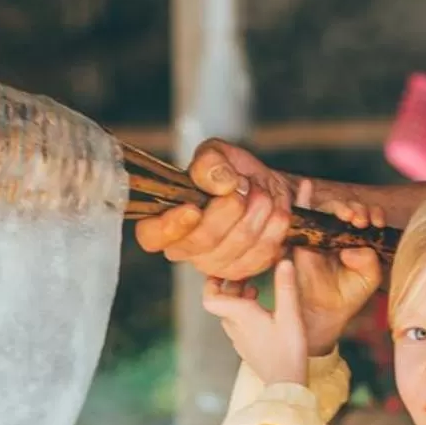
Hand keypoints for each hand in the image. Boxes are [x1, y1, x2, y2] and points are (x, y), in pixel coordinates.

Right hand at [135, 139, 296, 279]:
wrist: (266, 190)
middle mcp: (186, 248)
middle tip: (244, 184)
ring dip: (258, 209)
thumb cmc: (232, 174)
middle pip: (204, 239)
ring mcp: (214, 264)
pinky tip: (273, 209)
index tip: (193, 209)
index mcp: (166, 220)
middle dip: (231, 205)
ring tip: (260, 192)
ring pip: (238, 242)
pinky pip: (262, 251)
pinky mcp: (244, 270)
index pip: (151, 236)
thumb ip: (210, 162)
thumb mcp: (216, 154)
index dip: (170, 227)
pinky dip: (274, 224)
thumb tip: (221, 182)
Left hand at [203, 258, 308, 386]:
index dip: (210, 284)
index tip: (220, 271)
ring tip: (255, 289)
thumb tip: (283, 260)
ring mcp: (239, 340)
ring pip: (230, 314)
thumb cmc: (288, 350)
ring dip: (238, 300)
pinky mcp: (247, 348)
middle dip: (230, 287)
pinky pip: (238, 326)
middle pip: (221, 303)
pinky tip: (262, 311)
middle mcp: (234, 327)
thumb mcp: (290, 315)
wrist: (285, 384)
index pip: (210, 299)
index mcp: (240, 316)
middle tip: (245, 274)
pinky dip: (244, 313)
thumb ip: (286, 287)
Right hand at [292, 179, 386, 355]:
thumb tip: (351, 248)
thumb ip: (370, 260)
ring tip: (349, 216)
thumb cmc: (348, 294)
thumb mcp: (369, 277)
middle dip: (359, 209)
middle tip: (362, 222)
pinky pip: (301, 213)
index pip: (367, 215)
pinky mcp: (303, 239)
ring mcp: (320, 234)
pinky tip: (307, 185)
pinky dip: (304, 197)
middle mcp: (338, 232)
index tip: (377, 223)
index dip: (374, 214)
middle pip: (348, 208)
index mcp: (356, 238)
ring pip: (329, 208)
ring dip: (341, 206)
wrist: (326, 311)